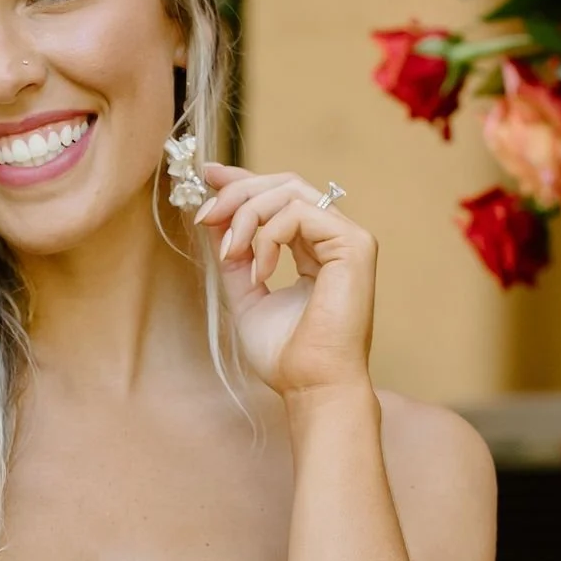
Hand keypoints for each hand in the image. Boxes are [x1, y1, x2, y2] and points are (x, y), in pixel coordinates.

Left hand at [197, 163, 376, 399]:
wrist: (311, 386)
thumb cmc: (285, 354)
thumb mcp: (245, 294)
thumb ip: (234, 255)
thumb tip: (214, 216)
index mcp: (315, 248)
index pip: (280, 196)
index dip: (242, 180)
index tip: (207, 175)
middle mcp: (335, 238)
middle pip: (284, 184)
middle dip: (237, 193)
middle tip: (206, 215)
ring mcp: (349, 238)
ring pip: (289, 191)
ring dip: (246, 216)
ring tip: (230, 255)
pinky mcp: (354, 245)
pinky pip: (299, 213)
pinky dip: (268, 236)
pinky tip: (260, 271)